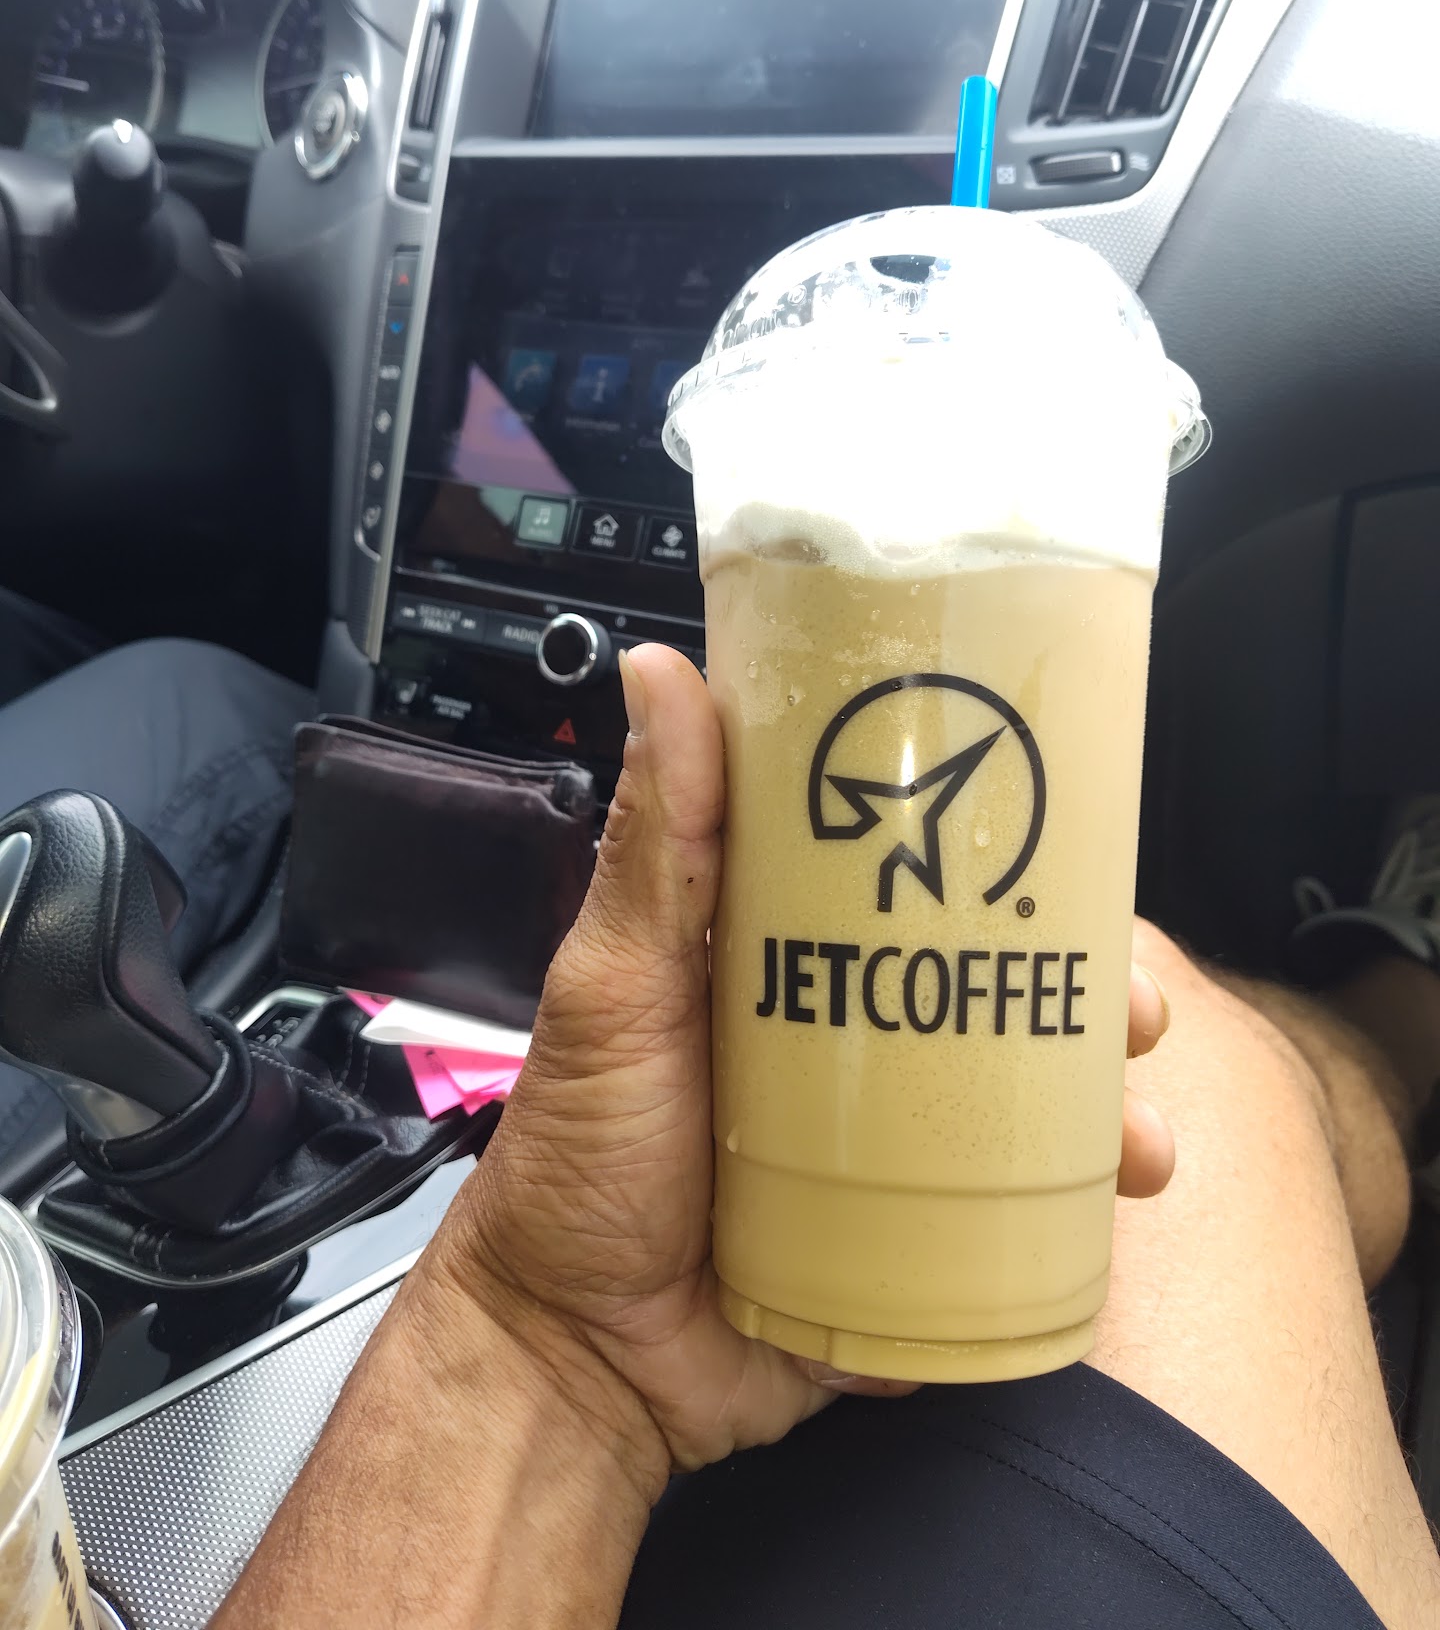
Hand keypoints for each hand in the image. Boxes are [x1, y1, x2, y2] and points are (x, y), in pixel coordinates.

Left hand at [414, 644, 1175, 1496]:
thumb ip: (656, 843)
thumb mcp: (616, 984)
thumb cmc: (579, 1158)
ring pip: (1027, 1110)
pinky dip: (1074, 1217)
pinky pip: (1011, 1224)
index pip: (918, 883)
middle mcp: (854, 1044)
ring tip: (1141, 1137)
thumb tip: (658, 671)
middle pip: (998, 991)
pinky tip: (1114, 1212)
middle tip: (1135, 1007)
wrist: (575, 1362)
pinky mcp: (908, 1249)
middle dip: (1088, 991)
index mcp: (793, 961)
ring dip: (1106, 1110)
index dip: (1008, 860)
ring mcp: (887, 1151)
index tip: (1078, 841)